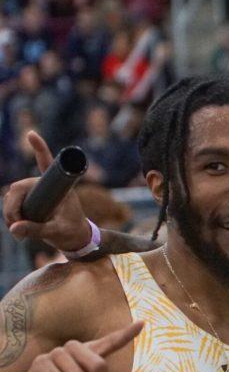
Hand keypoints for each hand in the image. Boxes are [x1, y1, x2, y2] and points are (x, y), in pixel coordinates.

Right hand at [2, 132, 91, 250]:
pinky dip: (11, 215)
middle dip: (12, 208)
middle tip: (17, 228)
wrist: (76, 238)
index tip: (31, 133)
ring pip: (11, 196)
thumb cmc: (72, 232)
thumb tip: (13, 228)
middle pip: (17, 188)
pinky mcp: (29, 199)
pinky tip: (17, 228)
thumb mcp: (56, 232)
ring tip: (21, 232)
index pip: (47, 164)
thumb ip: (36, 230)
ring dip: (10, 214)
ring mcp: (35, 191)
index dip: (40, 148)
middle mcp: (44, 184)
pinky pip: (12, 202)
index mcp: (58, 187)